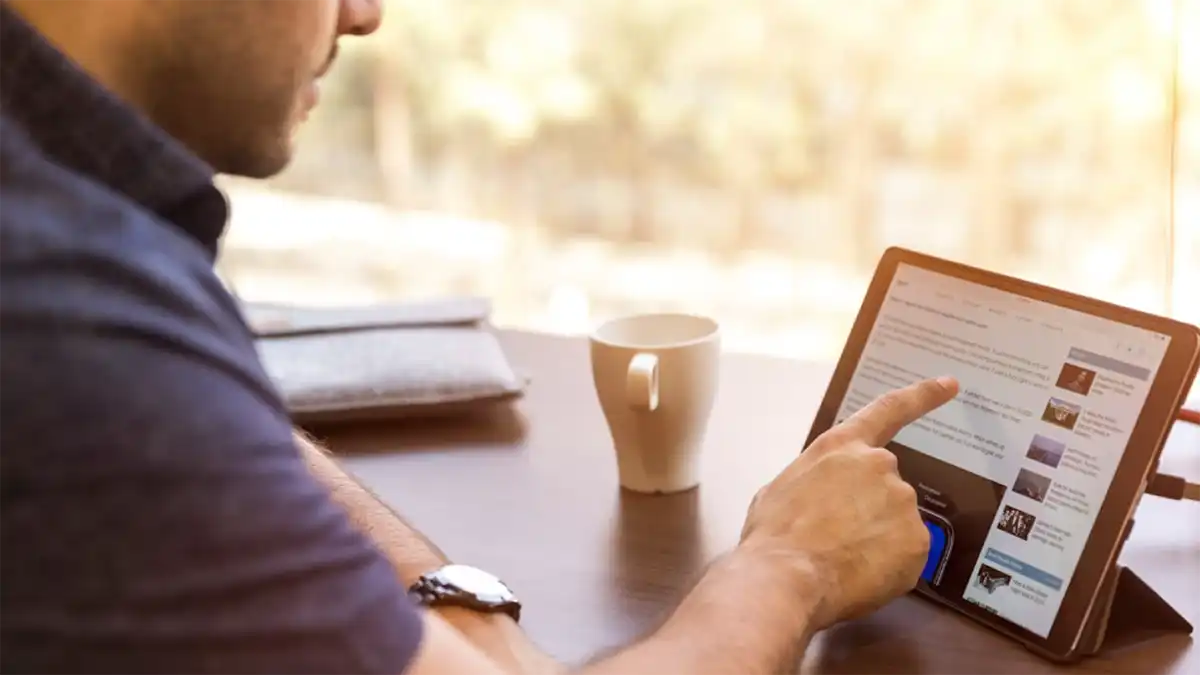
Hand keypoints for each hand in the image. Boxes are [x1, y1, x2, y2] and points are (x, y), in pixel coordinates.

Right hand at [739, 377, 958, 629]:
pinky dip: (888, 566)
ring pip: (896, 524)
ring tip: (840, 560)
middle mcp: (879, 465)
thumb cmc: (773, 535)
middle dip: (868, 512)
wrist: (785, 577)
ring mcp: (902, 502)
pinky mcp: (918, 540)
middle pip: (886, 487)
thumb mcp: (782, 489)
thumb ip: (817, 481)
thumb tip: (824, 500)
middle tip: (837, 540)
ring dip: (876, 540)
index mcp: (841, 447)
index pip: (889, 410)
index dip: (922, 396)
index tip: (949, 384)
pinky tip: (858, 575)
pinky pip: (906, 555)